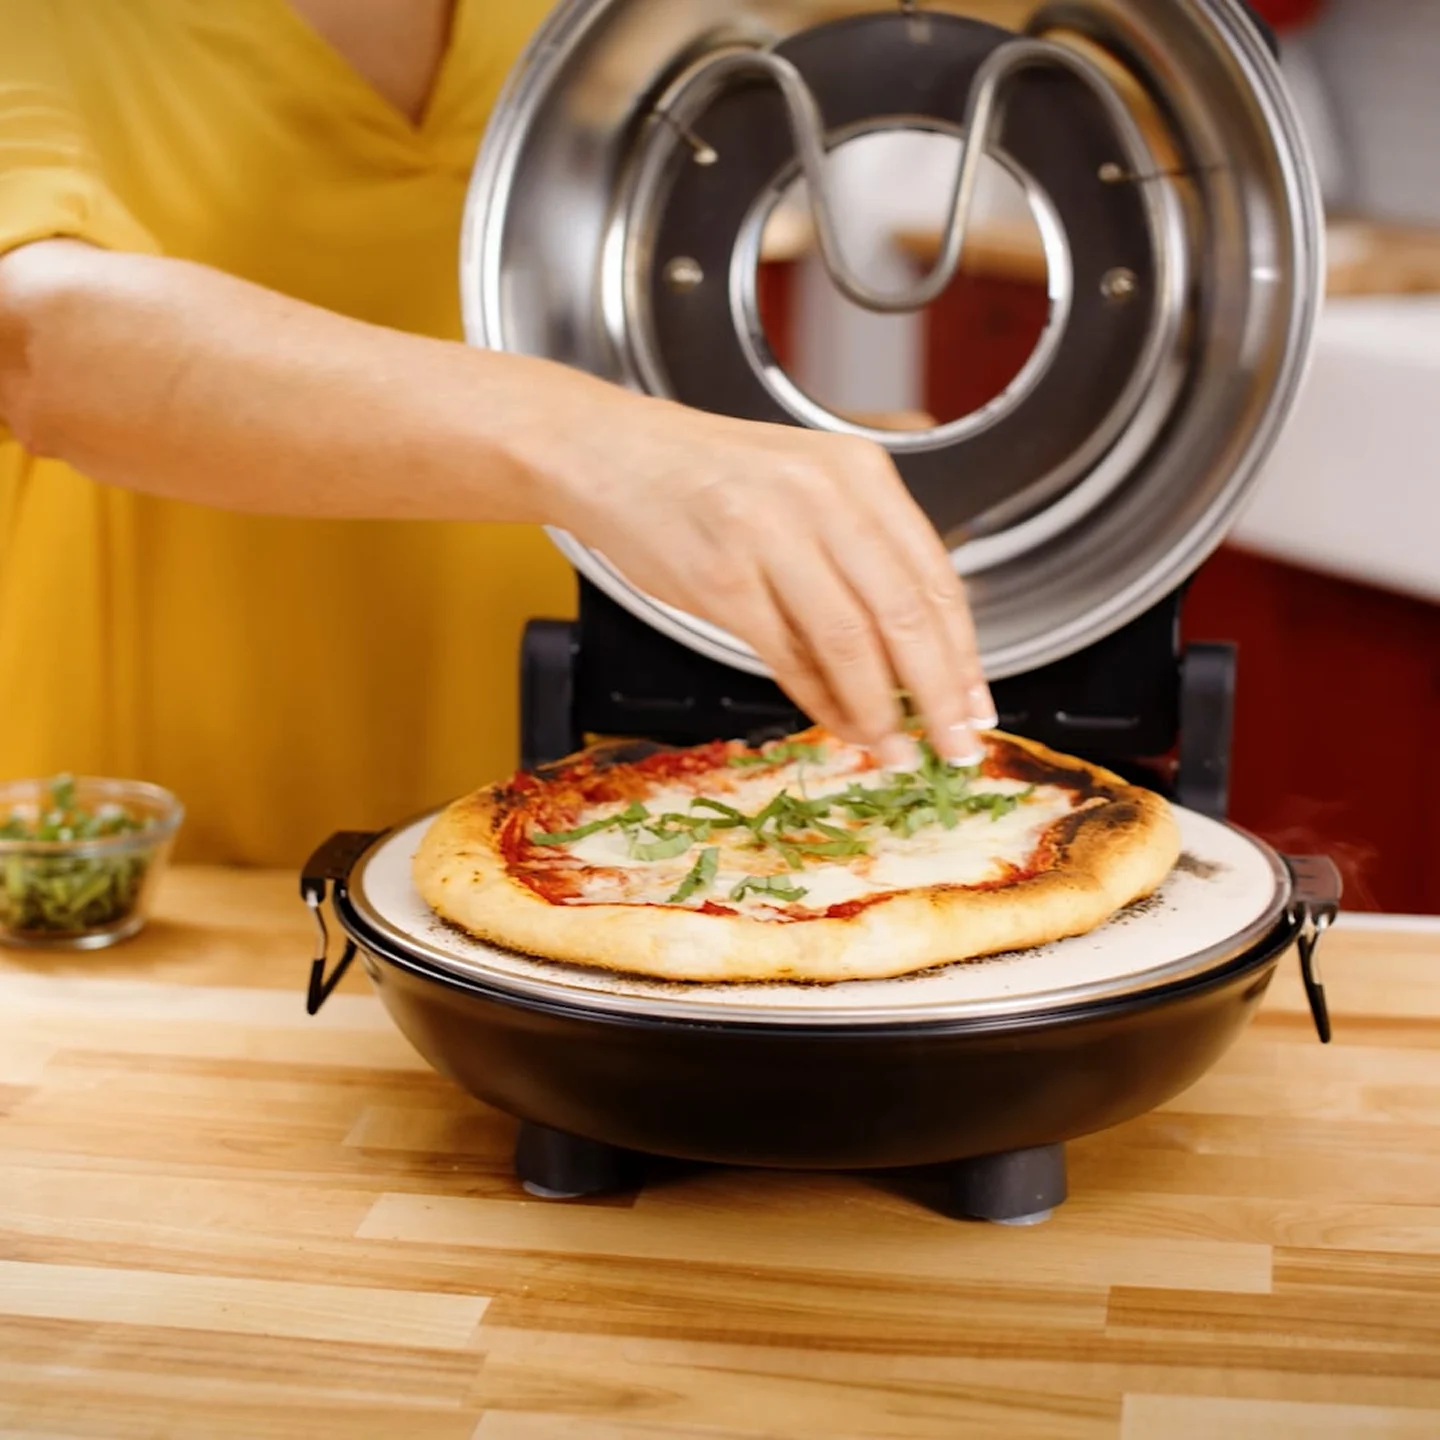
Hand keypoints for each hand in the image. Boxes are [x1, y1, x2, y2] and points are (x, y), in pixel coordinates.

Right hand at [543, 392, 995, 767]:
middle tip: (957, 743)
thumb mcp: (805, 486)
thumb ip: (861, 555)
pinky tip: (841, 724)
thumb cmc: (710, 479)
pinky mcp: (722, 580)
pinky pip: (789, 656)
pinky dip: (822, 700)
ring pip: (851, 642)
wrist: (610, 455)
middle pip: (905, 614)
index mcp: (858, 471)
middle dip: (940, 692)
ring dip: (880, 709)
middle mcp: (821, 497)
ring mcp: (770, 536)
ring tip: (897, 750)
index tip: (978, 702)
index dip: (965, 652)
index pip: (935, 575)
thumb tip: (914, 659)